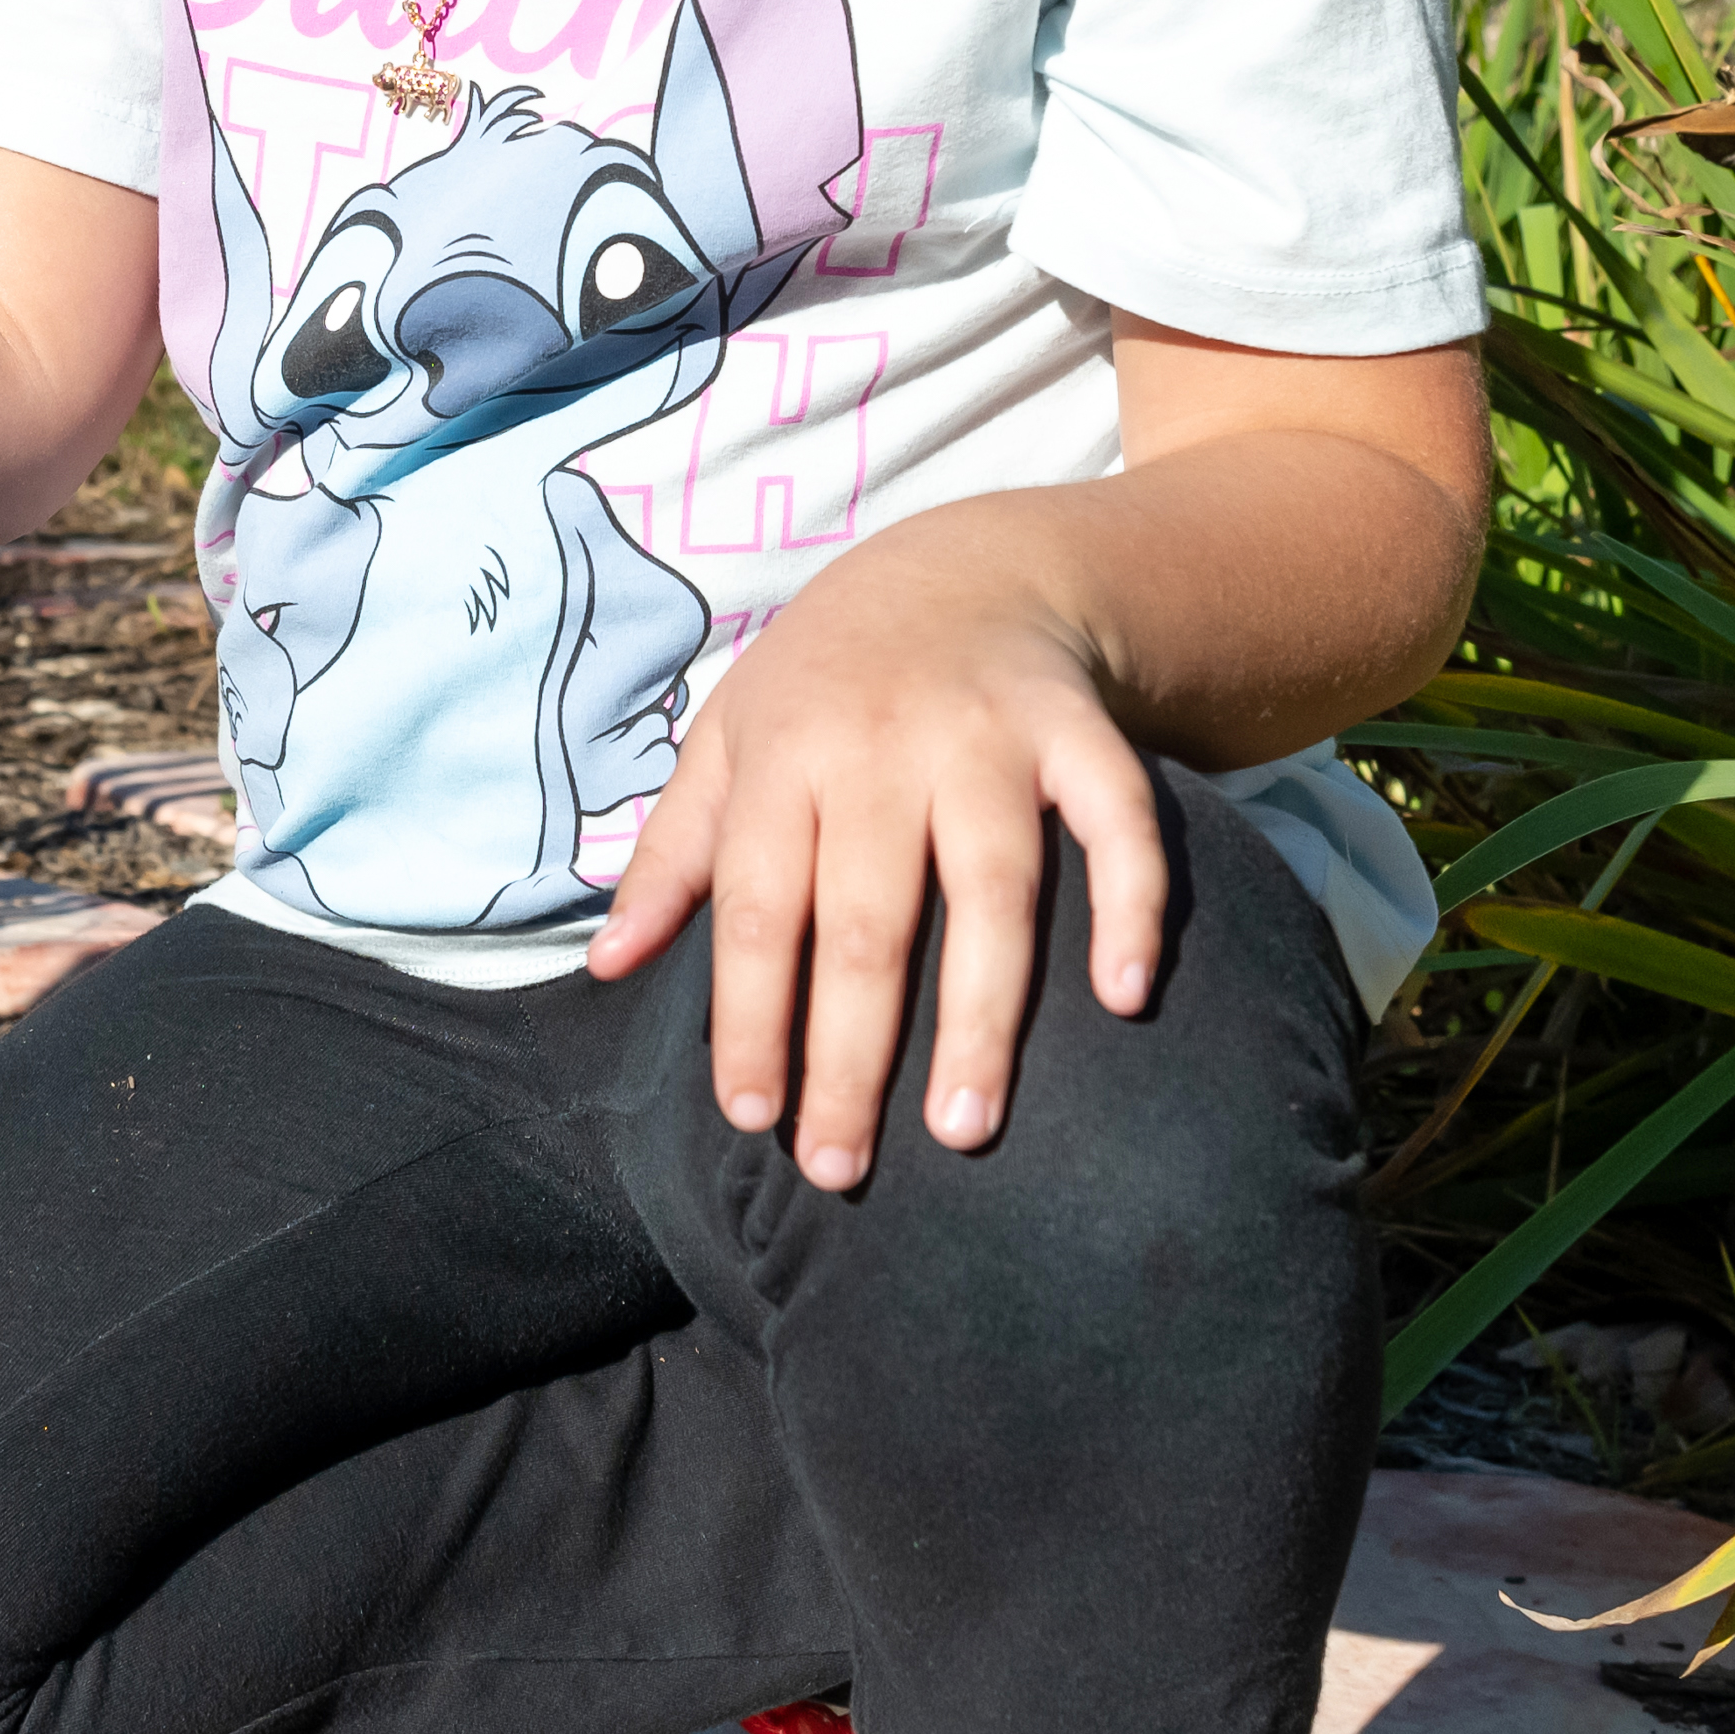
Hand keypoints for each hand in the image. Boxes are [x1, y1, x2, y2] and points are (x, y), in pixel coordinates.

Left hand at [581, 529, 1167, 1189]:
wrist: (970, 566)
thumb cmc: (829, 678)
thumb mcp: (729, 739)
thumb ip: (673, 855)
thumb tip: (606, 967)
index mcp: (783, 756)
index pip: (755, 908)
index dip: (749, 1016)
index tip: (752, 1119)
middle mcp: (883, 746)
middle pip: (865, 921)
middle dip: (851, 1053)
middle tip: (842, 1168)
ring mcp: (989, 736)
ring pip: (991, 888)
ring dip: (980, 1015)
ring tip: (966, 1128)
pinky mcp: (1080, 729)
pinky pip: (1118, 820)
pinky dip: (1127, 904)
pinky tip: (1122, 996)